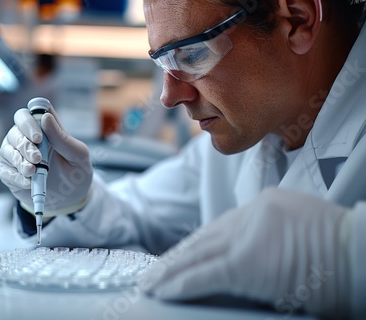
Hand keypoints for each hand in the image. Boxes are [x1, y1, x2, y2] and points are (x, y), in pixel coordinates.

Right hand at [0, 106, 92, 216]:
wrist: (70, 200)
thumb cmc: (75, 173)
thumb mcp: (78, 155)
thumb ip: (62, 137)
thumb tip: (46, 117)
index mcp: (45, 128)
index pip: (31, 112)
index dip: (31, 121)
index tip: (39, 136)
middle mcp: (27, 137)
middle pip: (16, 129)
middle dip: (25, 144)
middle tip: (38, 158)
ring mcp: (16, 154)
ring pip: (7, 148)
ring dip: (20, 160)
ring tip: (34, 171)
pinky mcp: (9, 171)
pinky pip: (5, 169)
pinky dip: (17, 176)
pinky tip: (29, 182)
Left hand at [138, 187, 350, 317]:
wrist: (365, 253)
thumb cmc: (343, 253)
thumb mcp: (300, 235)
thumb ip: (266, 238)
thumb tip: (241, 260)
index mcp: (264, 206)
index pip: (219, 227)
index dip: (196, 246)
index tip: (178, 258)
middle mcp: (252, 213)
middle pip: (204, 238)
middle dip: (177, 257)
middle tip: (155, 272)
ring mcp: (248, 234)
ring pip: (198, 253)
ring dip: (171, 271)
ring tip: (152, 284)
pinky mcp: (247, 260)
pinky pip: (205, 273)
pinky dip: (182, 283)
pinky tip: (165, 291)